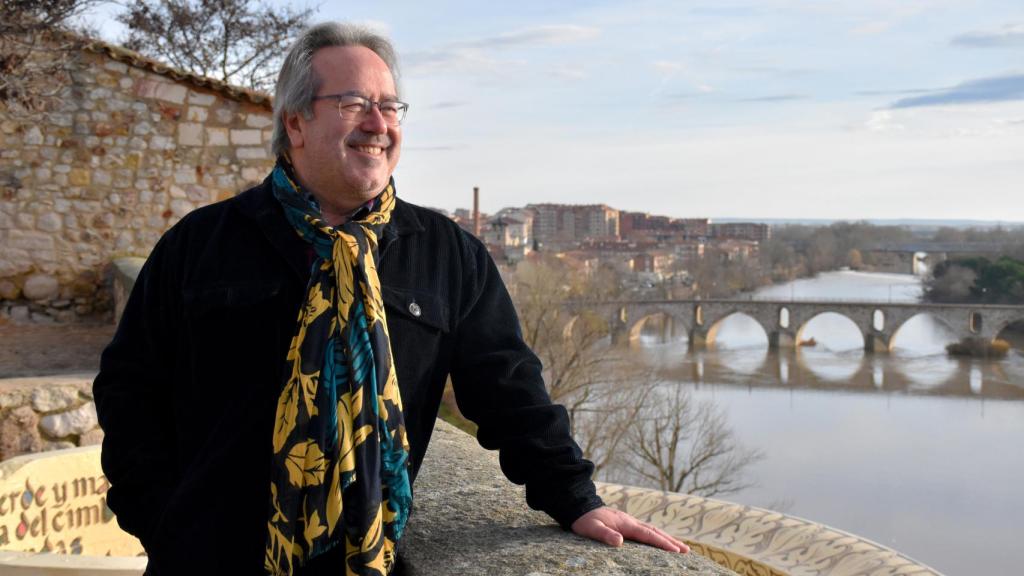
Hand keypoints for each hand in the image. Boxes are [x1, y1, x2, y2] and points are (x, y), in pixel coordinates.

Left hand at [570, 506, 689, 552]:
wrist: (580, 506)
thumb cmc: (585, 520)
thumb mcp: (592, 528)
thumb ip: (605, 534)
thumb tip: (620, 541)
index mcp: (626, 523)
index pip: (648, 535)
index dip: (663, 543)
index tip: (677, 551)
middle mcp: (631, 521)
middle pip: (655, 532)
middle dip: (671, 541)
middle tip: (687, 551)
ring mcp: (629, 521)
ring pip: (653, 530)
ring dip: (667, 538)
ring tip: (680, 547)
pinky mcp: (626, 523)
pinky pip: (646, 530)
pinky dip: (657, 535)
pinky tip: (660, 540)